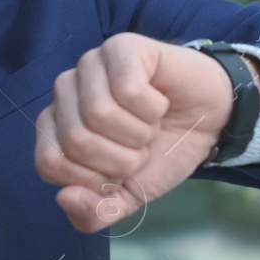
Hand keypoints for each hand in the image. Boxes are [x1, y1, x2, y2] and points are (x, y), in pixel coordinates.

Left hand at [33, 33, 259, 232]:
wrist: (211, 121)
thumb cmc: (163, 151)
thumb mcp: (129, 195)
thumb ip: (95, 212)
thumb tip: (64, 197)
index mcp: (55, 128)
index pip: (49, 164)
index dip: (93, 178)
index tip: (120, 170)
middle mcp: (64, 92)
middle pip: (75, 140)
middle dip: (120, 158)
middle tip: (140, 146)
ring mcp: (90, 65)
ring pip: (98, 114)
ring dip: (138, 132)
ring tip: (149, 124)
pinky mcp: (120, 47)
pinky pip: (127, 90)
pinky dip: (152, 108)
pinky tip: (159, 102)